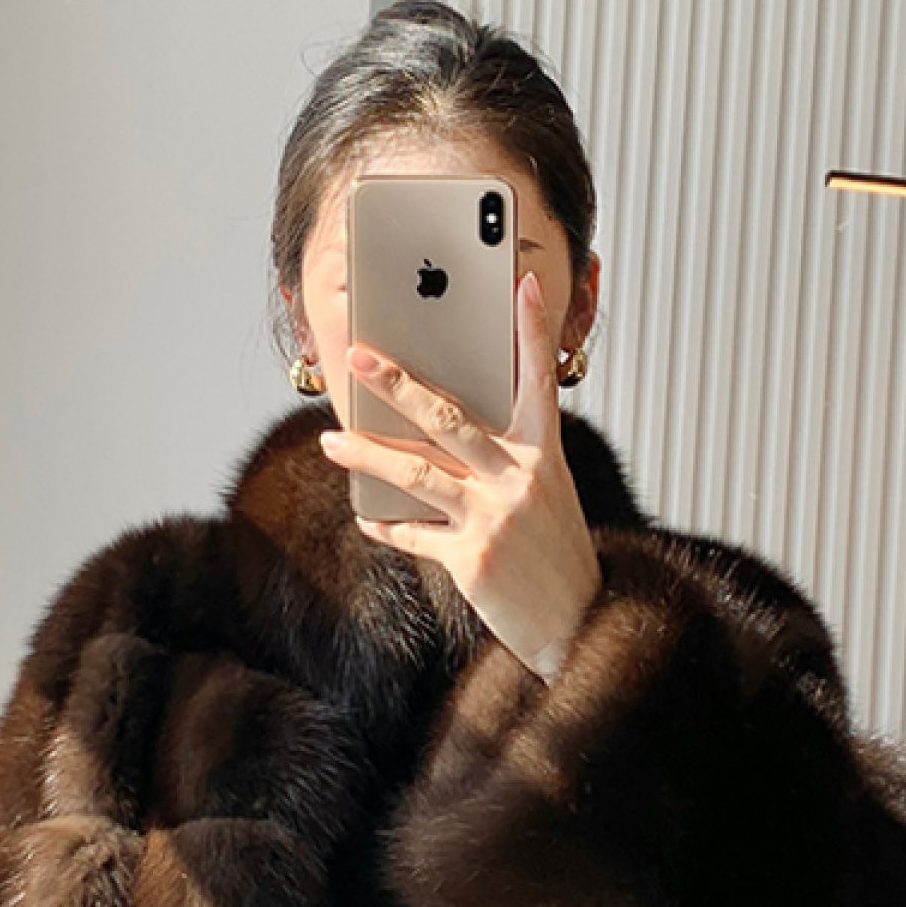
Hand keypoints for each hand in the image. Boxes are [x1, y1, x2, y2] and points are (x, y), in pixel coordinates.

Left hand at [317, 270, 602, 680]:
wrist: (575, 622)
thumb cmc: (552, 553)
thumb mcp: (545, 495)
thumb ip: (503, 459)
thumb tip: (437, 432)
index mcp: (544, 456)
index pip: (537, 381)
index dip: (532, 332)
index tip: (525, 284)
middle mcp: (521, 479)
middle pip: (449, 418)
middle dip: (399, 384)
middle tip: (360, 357)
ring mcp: (495, 519)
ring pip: (417, 474)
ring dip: (367, 455)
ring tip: (331, 441)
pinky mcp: (472, 560)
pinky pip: (415, 534)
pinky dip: (387, 526)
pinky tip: (366, 519)